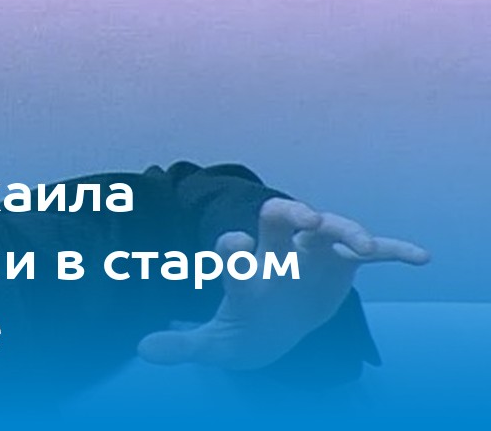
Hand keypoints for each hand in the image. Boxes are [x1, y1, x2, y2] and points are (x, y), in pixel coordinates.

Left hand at [136, 197, 429, 370]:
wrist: (270, 329)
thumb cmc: (240, 331)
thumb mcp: (212, 345)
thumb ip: (181, 345)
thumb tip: (144, 350)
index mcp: (243, 271)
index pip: (234, 250)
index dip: (233, 251)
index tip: (234, 251)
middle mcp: (275, 254)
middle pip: (277, 219)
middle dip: (291, 213)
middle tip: (307, 219)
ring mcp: (309, 256)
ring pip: (326, 229)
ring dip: (345, 230)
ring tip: (365, 247)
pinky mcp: (339, 266)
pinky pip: (368, 254)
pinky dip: (393, 251)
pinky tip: (420, 258)